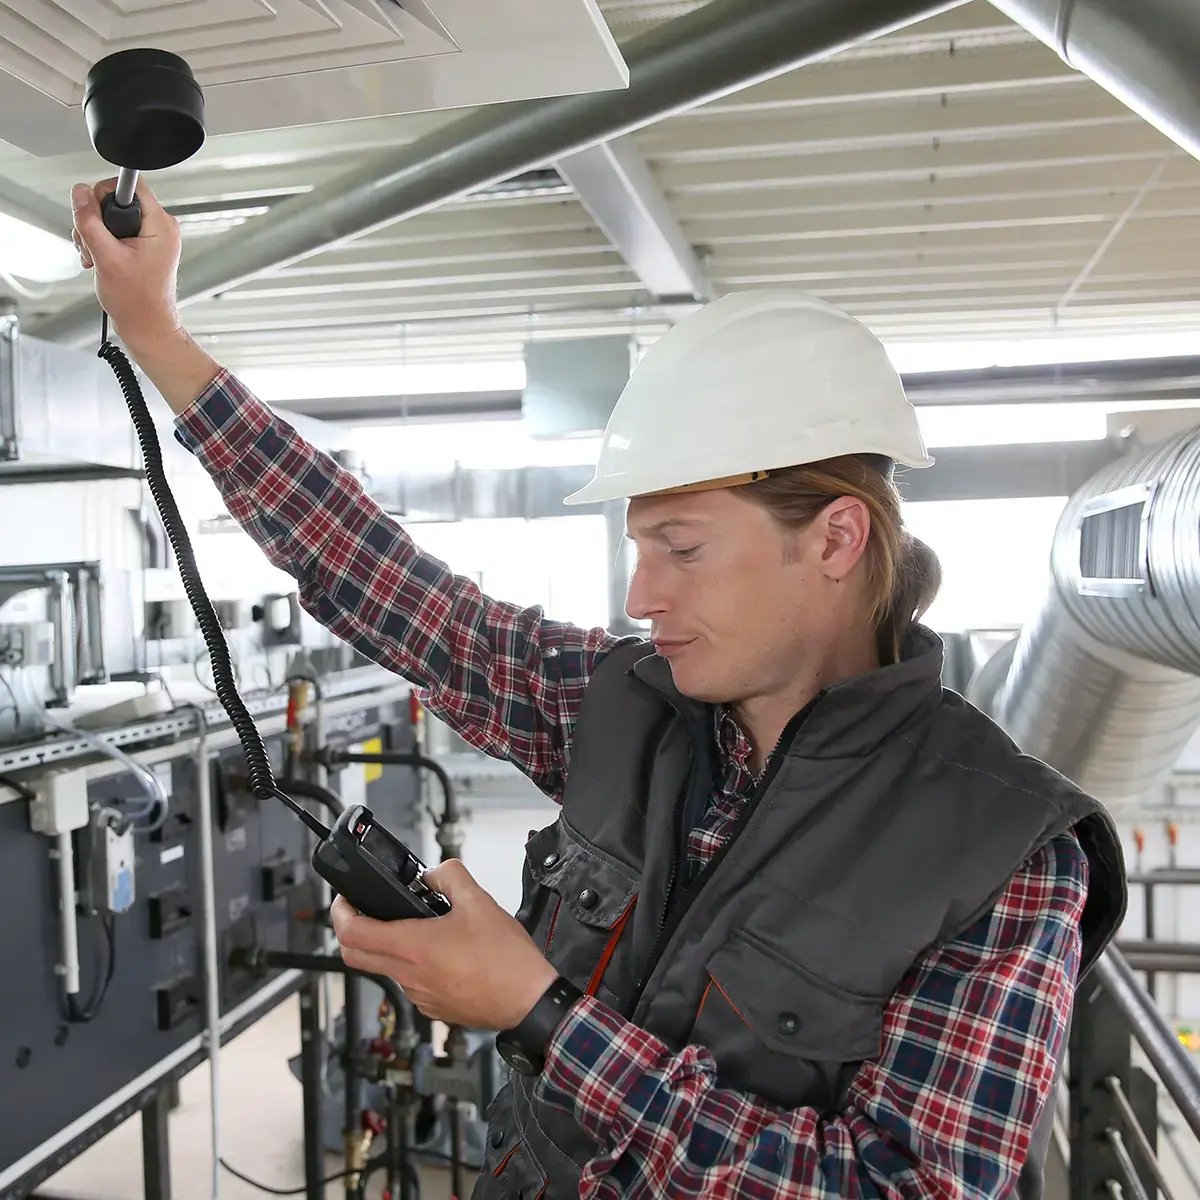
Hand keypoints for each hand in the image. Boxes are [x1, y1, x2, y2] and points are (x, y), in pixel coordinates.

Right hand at [70, 177, 185, 352]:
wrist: (146, 326)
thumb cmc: (137, 301)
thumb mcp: (106, 256)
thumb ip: (89, 221)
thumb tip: (79, 192)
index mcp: (160, 225)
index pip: (129, 184)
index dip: (105, 195)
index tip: (96, 217)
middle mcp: (159, 227)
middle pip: (115, 200)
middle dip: (95, 221)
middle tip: (94, 246)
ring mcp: (151, 237)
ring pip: (110, 217)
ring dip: (94, 235)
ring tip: (96, 257)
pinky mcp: (142, 246)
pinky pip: (114, 231)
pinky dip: (100, 244)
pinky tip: (99, 260)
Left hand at [332, 860, 558, 1029]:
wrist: (529, 1002)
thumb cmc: (507, 960)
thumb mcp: (479, 901)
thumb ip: (450, 876)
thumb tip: (432, 874)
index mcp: (413, 947)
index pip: (352, 933)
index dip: (340, 913)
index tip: (344, 900)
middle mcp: (408, 976)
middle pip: (355, 956)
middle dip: (350, 930)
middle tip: (361, 912)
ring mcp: (419, 996)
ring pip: (385, 969)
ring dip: (388, 947)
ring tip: (417, 927)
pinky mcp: (433, 1008)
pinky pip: (410, 983)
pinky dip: (413, 965)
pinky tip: (440, 952)